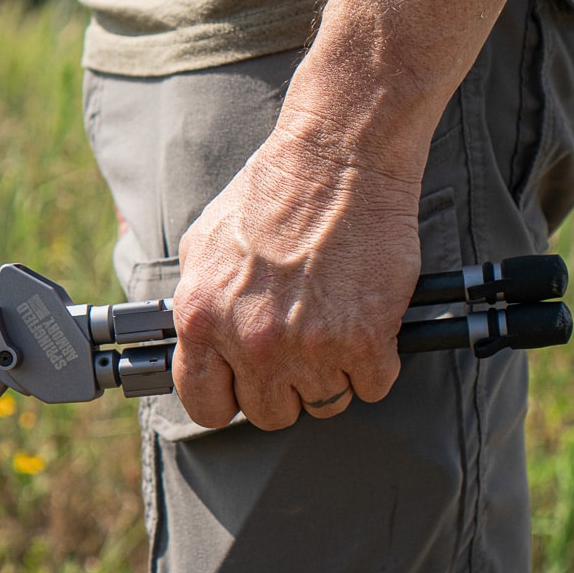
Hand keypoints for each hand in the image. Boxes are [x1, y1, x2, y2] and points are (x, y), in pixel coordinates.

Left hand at [170, 99, 426, 430]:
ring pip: (324, 402)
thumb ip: (198, 302)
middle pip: (270, 412)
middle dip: (286, 386)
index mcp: (202, 319)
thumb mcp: (204, 244)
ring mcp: (310, 347)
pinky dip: (375, 362)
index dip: (230, 397)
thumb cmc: (273, 191)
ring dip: (333, 373)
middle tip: (301, 347)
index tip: (247, 386)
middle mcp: (252, 341)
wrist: (338, 160)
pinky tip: (367, 324)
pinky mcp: (364, 341)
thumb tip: (198, 341)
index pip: (205, 404)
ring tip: (335, 323)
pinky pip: (372, 385)